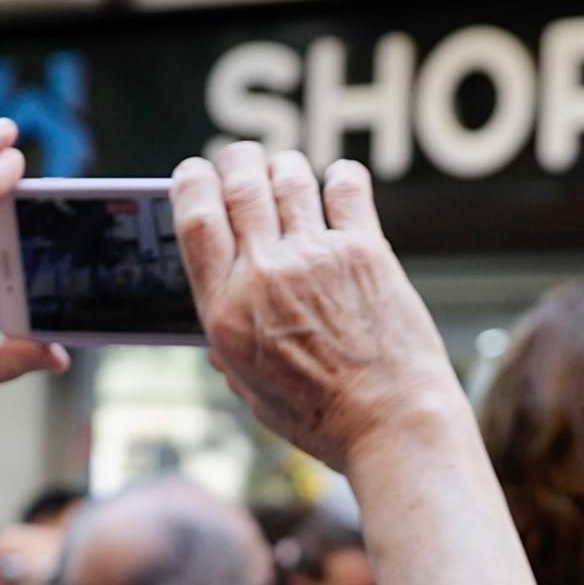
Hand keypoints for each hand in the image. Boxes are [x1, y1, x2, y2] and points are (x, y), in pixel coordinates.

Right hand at [171, 145, 465, 471]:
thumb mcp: (254, 392)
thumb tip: (217, 338)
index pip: (194, 218)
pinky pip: (345, 186)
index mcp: (226, 310)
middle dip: (235, 160)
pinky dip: (339, 176)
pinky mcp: (365, 251)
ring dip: (283, 166)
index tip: (194, 172)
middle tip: (240, 161)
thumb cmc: (323, 419)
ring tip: (286, 175)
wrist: (393, 425)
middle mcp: (266, 274)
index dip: (191, 181)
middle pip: (239, 182)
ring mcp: (316, 257)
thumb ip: (230, 353)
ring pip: (288, 175)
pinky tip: (339, 186)